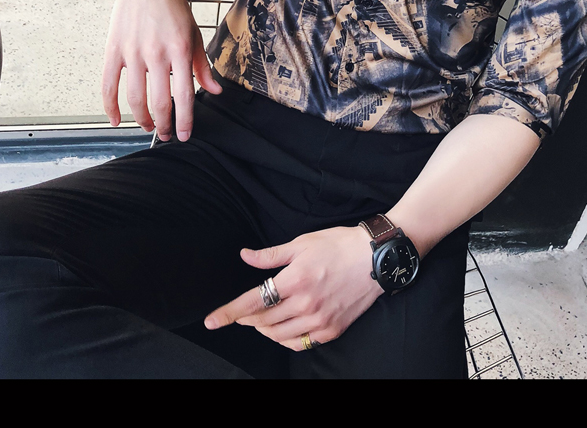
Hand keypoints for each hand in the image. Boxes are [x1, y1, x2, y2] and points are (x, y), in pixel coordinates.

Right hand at [101, 0, 221, 141]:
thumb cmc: (173, 6)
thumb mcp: (194, 33)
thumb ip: (202, 65)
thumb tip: (214, 90)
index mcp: (180, 50)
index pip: (184, 95)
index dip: (184, 120)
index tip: (184, 135)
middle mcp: (156, 53)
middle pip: (159, 102)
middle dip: (164, 125)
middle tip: (167, 135)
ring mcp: (133, 52)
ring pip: (135, 98)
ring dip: (142, 119)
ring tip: (149, 127)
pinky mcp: (114, 50)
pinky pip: (109, 85)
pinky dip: (110, 107)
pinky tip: (116, 120)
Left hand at [203, 225, 384, 350]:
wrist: (375, 259)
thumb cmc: (338, 245)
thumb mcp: (302, 243)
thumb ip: (271, 255)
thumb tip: (245, 256)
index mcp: (295, 280)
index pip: (253, 301)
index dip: (229, 312)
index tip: (211, 321)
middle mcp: (305, 304)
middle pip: (263, 320)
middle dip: (246, 318)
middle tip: (242, 311)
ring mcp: (319, 320)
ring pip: (278, 335)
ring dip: (263, 328)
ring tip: (261, 318)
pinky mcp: (331, 330)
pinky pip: (299, 344)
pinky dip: (284, 339)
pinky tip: (282, 328)